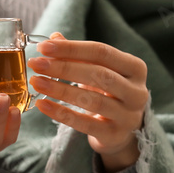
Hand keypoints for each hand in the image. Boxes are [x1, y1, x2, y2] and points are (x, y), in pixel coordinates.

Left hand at [27, 32, 148, 172]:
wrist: (123, 131)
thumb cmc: (109, 94)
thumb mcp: (100, 71)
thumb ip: (78, 55)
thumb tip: (54, 38)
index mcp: (135, 68)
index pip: (101, 52)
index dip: (71, 49)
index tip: (44, 47)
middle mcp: (137, 91)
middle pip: (98, 74)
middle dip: (63, 68)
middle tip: (36, 64)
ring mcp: (128, 115)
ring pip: (92, 100)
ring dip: (60, 90)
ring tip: (37, 82)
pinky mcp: (114, 135)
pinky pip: (85, 124)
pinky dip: (62, 114)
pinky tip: (43, 105)